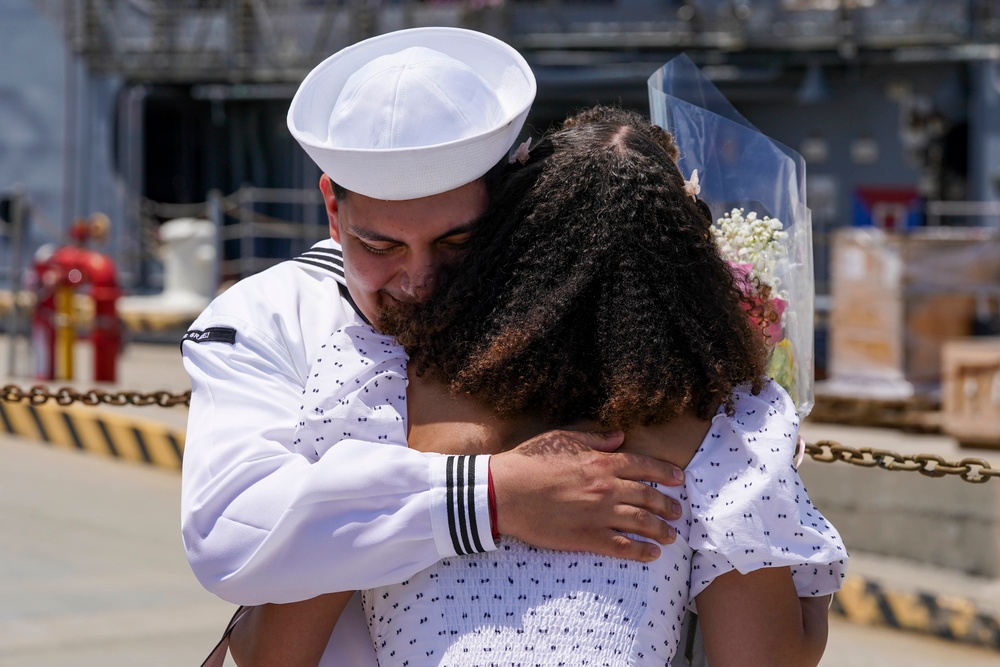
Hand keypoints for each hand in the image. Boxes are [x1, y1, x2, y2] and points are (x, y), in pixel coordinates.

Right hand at [489, 429, 684, 561]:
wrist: (506, 491)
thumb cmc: (529, 461)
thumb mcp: (563, 439)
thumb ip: (594, 439)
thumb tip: (619, 436)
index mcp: (601, 462)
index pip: (644, 466)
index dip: (665, 473)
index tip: (679, 479)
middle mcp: (606, 488)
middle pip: (648, 497)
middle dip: (667, 506)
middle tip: (678, 512)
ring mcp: (598, 514)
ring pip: (641, 523)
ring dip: (661, 530)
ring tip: (671, 536)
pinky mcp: (586, 537)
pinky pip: (621, 546)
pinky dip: (640, 551)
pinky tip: (652, 555)